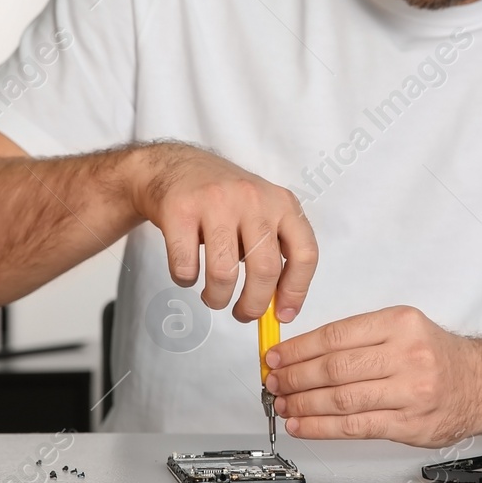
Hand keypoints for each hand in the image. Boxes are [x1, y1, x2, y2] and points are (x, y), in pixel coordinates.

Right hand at [126, 142, 316, 321]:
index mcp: (282, 203)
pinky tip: (188, 271)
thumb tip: (281, 306)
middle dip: (254, 305)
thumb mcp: (261, 213)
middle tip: (243, 315)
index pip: (305, 254)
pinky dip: (186, 280)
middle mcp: (254, 199)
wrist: (175, 167)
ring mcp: (217, 202)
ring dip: (218, 298)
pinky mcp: (181, 210)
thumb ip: (275, 251)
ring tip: (214, 297)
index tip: (283, 315)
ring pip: (224, 273)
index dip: (296, 291)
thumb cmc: (224, 200)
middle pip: (265, 270)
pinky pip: (186, 265)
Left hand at [264, 306, 481, 446]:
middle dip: (294, 377)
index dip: (298, 349)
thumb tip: (303, 353)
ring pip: (341, 399)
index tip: (276, 357)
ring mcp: (410, 392)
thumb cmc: (437, 356)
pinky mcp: (409, 424)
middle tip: (273, 382)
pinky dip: (321, 427)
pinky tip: (302, 425)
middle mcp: (407, 355)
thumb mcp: (403, 328)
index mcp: (400, 323)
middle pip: (335, 368)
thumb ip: (359, 339)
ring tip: (282, 405)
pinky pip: (355, 427)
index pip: (335, 335)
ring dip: (303, 404)